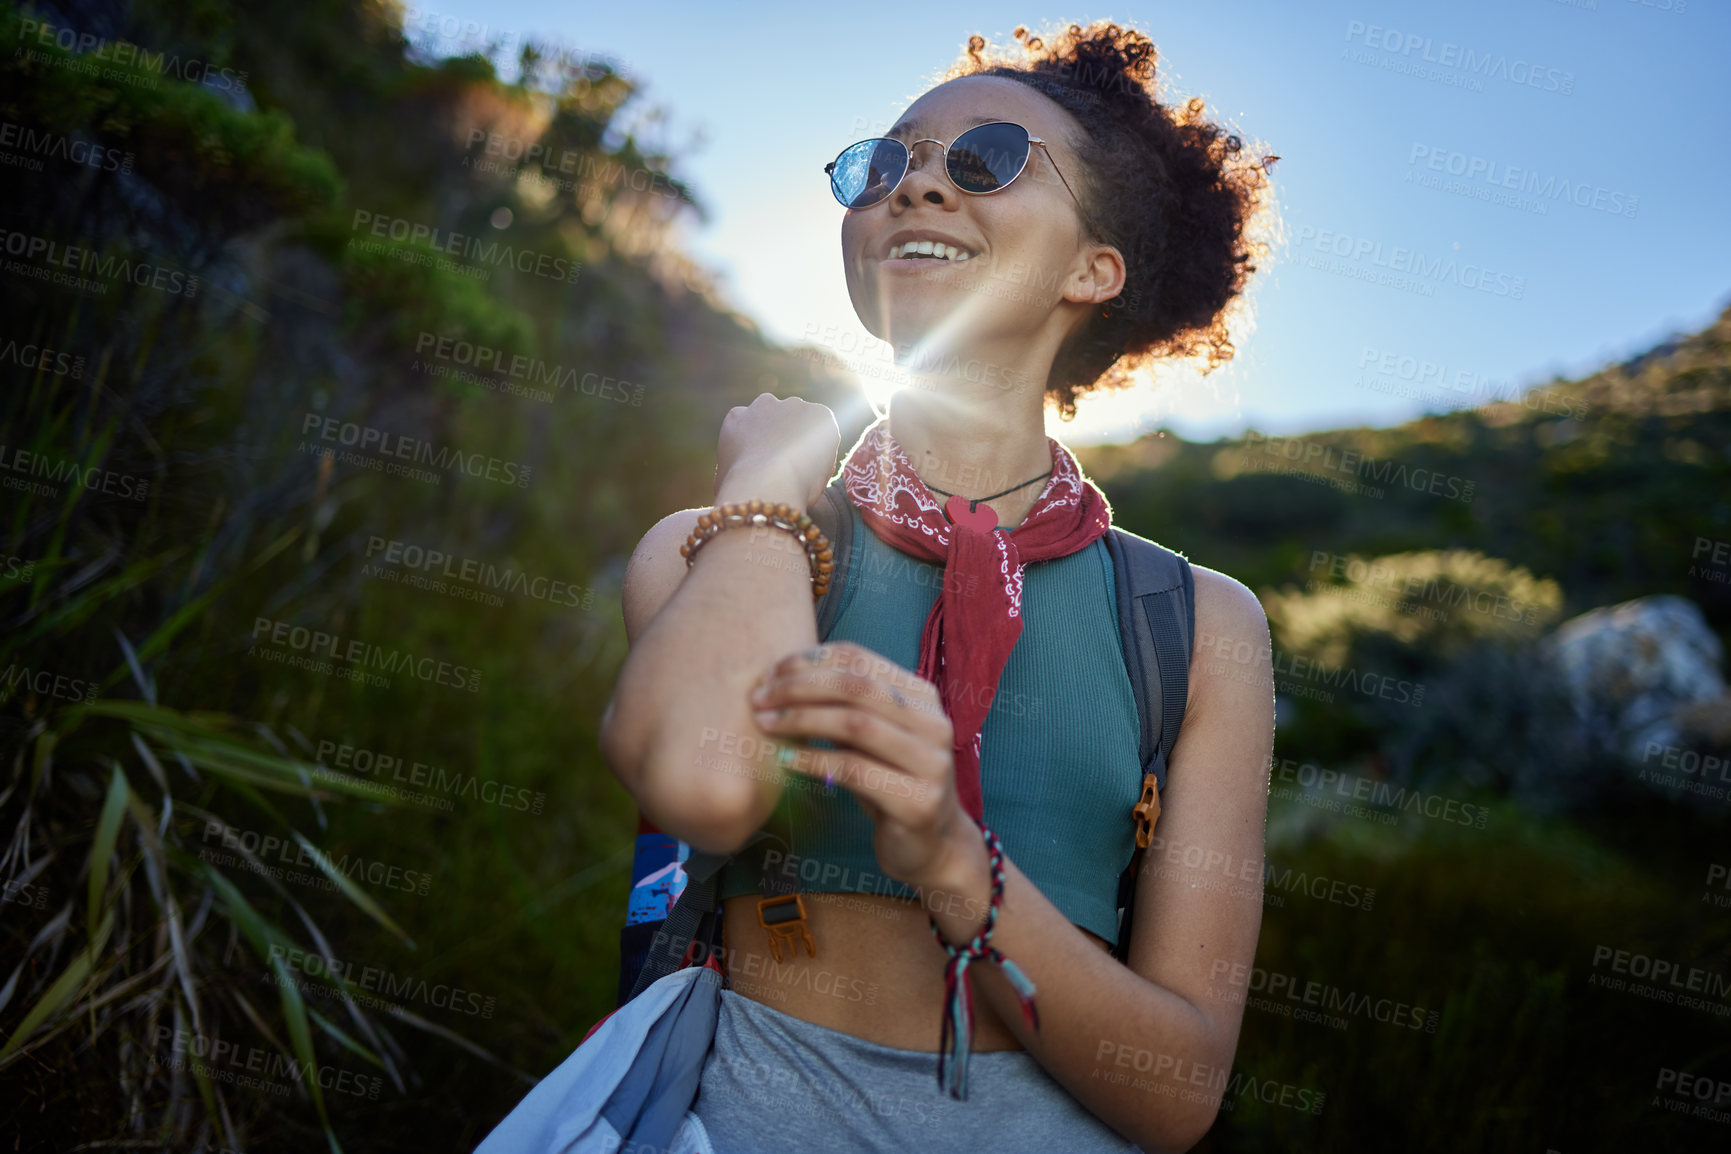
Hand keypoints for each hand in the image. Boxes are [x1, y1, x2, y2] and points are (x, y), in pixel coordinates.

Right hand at [714, 393, 840, 510]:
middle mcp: (764, 404)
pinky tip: (819, 466)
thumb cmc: (740, 490)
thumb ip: (728, 473)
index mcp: (737, 418)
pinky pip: (827, 430)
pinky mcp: (819, 413)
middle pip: (780, 419)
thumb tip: (729, 483)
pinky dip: (827, 446)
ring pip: (805, 423)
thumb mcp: (720, 481)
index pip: (752, 426)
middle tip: (791, 466)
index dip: (763, 446)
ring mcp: (793, 406)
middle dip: (786, 437)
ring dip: (807, 440)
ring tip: (807, 470)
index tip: (769, 465)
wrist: (766, 484)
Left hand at [749, 642, 980, 895]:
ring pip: (857, 724)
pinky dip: (814, 761)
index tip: (770, 673)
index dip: (809, 661)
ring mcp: (931, 763)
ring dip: (802, 720)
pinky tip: (786, 760)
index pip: (859, 659)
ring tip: (766, 724)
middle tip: (759, 698)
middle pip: (857, 686)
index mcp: (921, 697)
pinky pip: (855, 771)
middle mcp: (934, 723)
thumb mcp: (870, 739)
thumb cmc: (889, 783)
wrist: (932, 846)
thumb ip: (843, 707)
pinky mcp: (919, 801)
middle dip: (800, 687)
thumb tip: (781, 678)